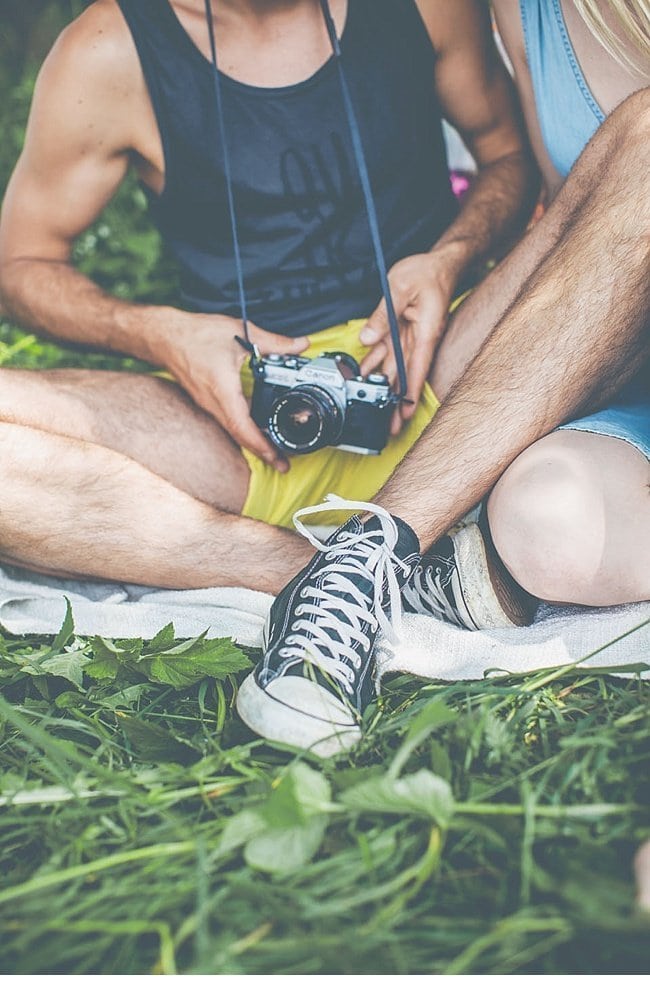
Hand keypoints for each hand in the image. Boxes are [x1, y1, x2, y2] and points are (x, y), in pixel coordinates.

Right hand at [163, 312, 307, 470]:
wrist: (164, 336)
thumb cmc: (196, 335)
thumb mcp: (240, 333)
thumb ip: (274, 342)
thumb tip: (301, 345)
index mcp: (223, 390)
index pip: (243, 426)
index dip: (261, 445)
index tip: (277, 458)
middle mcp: (214, 403)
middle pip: (240, 436)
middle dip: (262, 452)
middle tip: (283, 464)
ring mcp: (209, 404)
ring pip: (234, 430)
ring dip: (254, 442)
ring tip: (275, 450)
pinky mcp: (208, 401)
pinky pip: (228, 421)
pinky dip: (244, 429)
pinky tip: (257, 428)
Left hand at [359, 251, 456, 433]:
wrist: (439, 262)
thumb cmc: (426, 272)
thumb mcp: (400, 286)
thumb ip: (383, 314)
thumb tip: (368, 339)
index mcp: (426, 332)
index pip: (417, 369)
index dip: (410, 394)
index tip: (405, 414)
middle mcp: (419, 340)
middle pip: (406, 377)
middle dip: (397, 403)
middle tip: (389, 428)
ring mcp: (410, 337)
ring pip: (395, 368)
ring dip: (385, 390)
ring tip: (375, 411)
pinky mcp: (401, 331)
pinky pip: (387, 352)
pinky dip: (375, 365)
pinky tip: (365, 378)